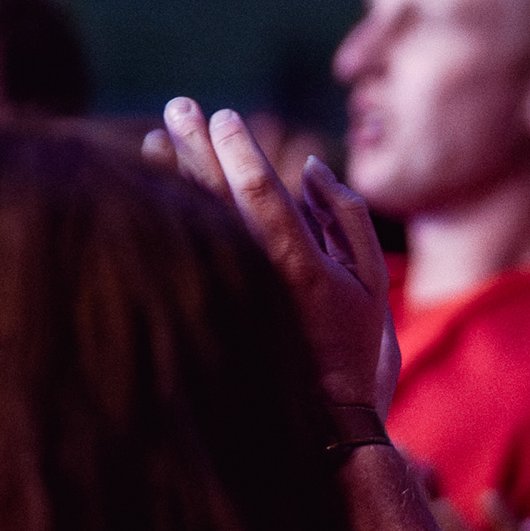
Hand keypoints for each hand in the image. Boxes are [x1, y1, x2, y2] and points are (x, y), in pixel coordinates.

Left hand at [152, 97, 399, 415]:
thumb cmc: (356, 348)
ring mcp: (231, 294)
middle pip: (215, 199)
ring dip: (174, 176)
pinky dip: (172, 215)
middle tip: (179, 104)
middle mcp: (256, 276)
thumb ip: (348, 218)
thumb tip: (311, 168)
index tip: (223, 115)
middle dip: (196, 147)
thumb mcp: (372, 281)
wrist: (325, 426)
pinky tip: (159, 191)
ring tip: (157, 135)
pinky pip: (188, 250)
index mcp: (299, 265)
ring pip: (194, 224)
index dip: (238, 150)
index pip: (258, 193)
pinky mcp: (215, 309)